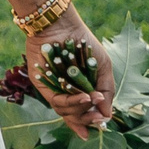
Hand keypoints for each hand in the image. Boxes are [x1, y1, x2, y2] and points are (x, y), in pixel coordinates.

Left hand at [28, 18, 115, 138]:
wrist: (61, 25)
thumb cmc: (84, 43)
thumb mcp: (102, 67)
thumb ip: (106, 92)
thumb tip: (107, 116)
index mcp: (80, 90)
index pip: (84, 112)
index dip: (92, 121)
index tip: (102, 123)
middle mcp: (65, 92)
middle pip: (74, 116)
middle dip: (87, 119)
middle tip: (98, 117)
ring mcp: (53, 89)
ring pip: (66, 112)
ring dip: (81, 109)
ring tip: (91, 100)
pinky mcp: (41, 85)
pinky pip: (56, 101)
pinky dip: (72, 102)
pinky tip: (84, 97)